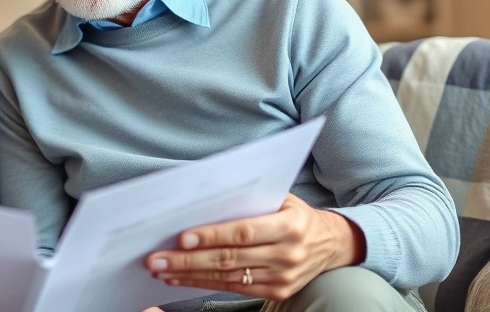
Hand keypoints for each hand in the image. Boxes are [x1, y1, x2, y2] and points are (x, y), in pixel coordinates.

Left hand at [144, 194, 363, 300]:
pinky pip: (233, 288)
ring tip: (161, 268)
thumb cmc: (296, 214)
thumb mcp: (282, 199)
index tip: (182, 238)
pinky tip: (181, 278)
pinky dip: (203, 283)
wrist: (332, 244)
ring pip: (227, 277)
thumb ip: (248, 200)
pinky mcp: (277, 292)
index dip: (211, 236)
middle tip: (157, 258)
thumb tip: (202, 198)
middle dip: (188, 260)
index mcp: (290, 226)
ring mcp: (283, 277)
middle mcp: (287, 254)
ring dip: (189, 274)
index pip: (243, 231)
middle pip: (229, 258)